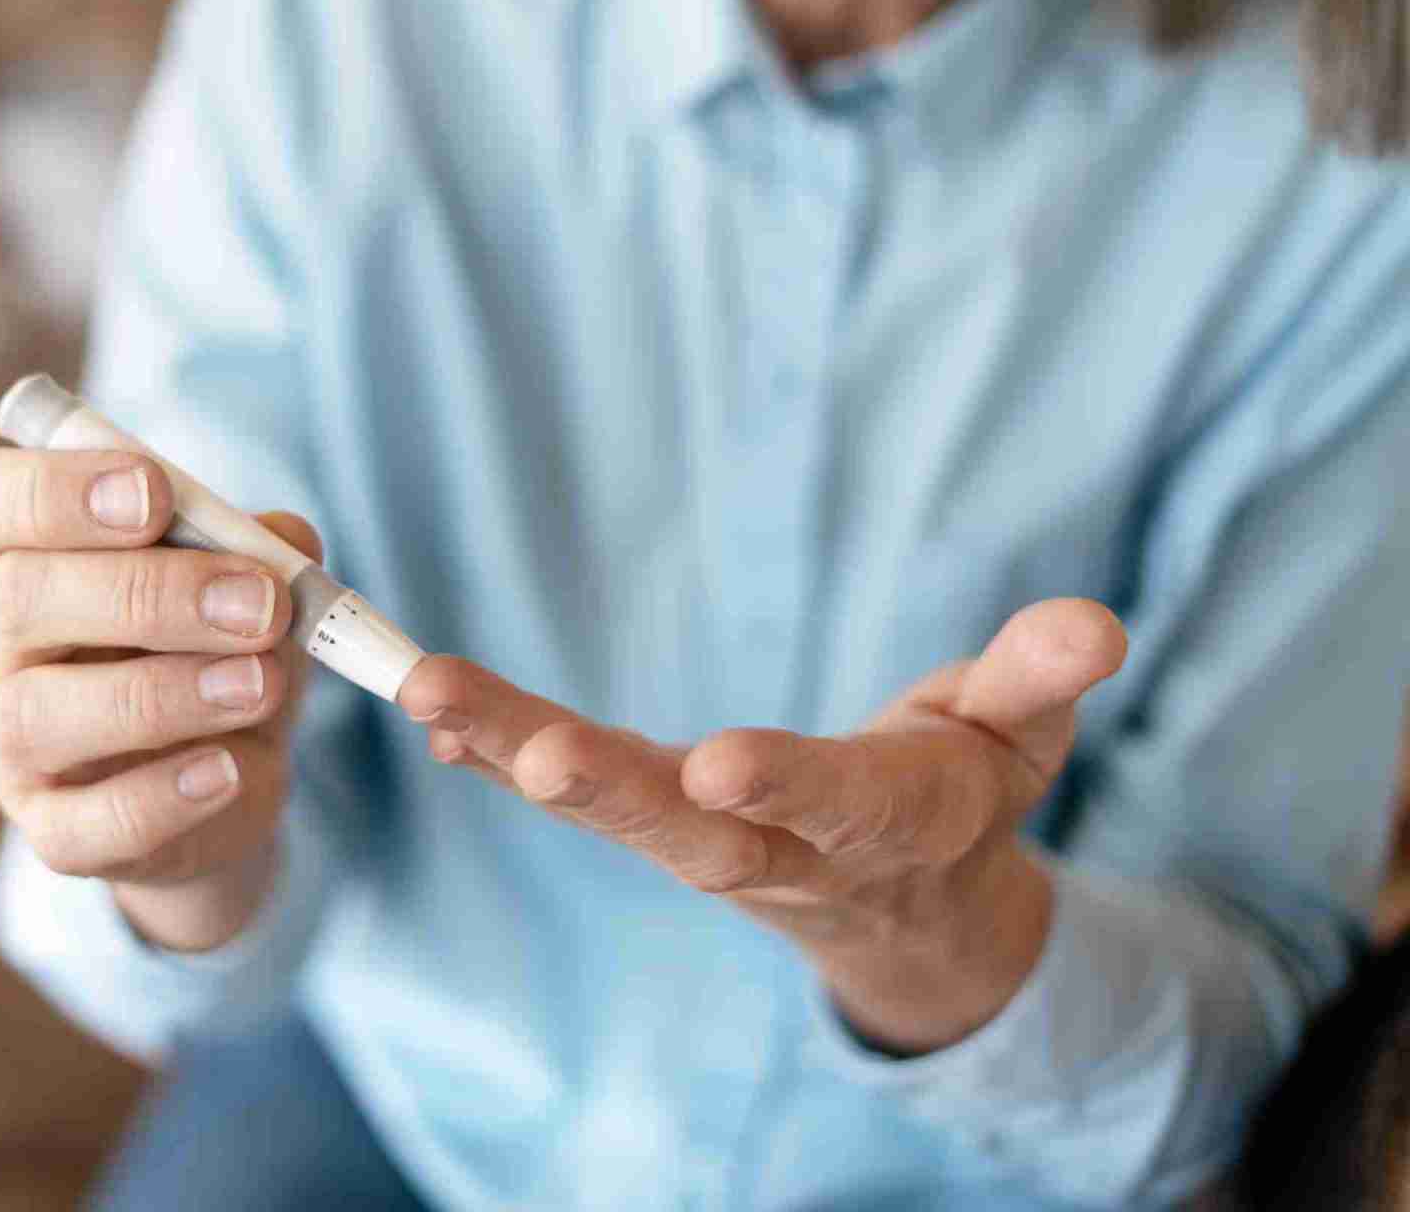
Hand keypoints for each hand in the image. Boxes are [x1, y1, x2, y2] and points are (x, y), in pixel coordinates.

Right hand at [0, 446, 320, 951]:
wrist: (227, 773)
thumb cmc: (213, 642)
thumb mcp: (243, 578)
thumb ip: (257, 546)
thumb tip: (284, 543)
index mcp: (15, 553)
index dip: (49, 489)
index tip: (153, 493)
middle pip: (19, 597)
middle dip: (150, 593)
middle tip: (259, 603)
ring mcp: (9, 745)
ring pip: (38, 714)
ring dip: (163, 694)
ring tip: (261, 683)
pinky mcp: (54, 831)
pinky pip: (85, 823)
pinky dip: (162, 796)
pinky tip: (226, 770)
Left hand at [396, 599, 1127, 1052]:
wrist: (908, 903)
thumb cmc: (965, 796)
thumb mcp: (1020, 739)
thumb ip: (1041, 680)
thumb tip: (1097, 623)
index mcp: (886, 821)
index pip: (835, 808)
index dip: (786, 786)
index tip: (722, 762)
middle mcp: (782, 845)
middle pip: (690, 829)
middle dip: (614, 792)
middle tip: (533, 758)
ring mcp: (708, 840)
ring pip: (608, 808)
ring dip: (514, 754)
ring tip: (430, 701)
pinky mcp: (656, 819)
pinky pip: (571, 795)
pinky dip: (495, 759)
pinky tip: (431, 721)